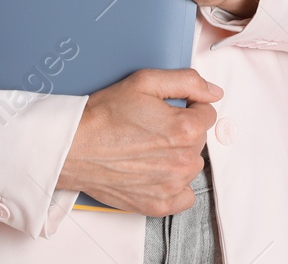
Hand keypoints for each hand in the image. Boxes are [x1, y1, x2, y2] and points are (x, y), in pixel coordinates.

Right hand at [55, 68, 220, 215]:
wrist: (73, 147)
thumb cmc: (104, 115)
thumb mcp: (145, 81)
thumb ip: (187, 82)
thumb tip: (214, 92)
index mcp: (186, 128)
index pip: (207, 113)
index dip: (188, 107)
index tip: (168, 110)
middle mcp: (184, 160)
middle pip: (199, 139)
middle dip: (182, 131)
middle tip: (152, 128)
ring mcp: (172, 185)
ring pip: (191, 164)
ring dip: (178, 156)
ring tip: (148, 149)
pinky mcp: (158, 204)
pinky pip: (185, 196)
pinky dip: (175, 186)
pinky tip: (156, 172)